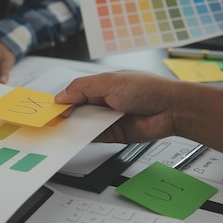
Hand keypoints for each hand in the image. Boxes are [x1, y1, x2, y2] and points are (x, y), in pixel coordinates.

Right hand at [55, 70, 222, 156]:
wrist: (171, 109)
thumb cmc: (146, 88)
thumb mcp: (109, 82)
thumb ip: (82, 88)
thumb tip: (61, 97)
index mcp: (101, 85)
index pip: (75, 92)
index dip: (63, 100)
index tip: (51, 109)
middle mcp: (103, 101)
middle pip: (77, 110)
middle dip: (65, 115)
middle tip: (51, 122)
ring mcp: (108, 118)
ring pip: (84, 124)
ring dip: (73, 127)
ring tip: (59, 132)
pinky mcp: (113, 134)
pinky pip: (94, 137)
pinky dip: (84, 138)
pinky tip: (74, 140)